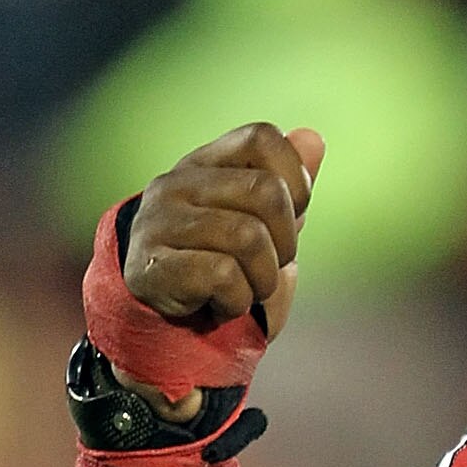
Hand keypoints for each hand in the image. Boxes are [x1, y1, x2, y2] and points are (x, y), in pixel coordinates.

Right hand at [118, 122, 323, 415]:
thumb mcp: (264, 229)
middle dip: (286, 242)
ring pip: (249, 238)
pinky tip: (221, 304)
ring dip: (263, 279)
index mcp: (207, 164)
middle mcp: (178, 182)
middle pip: (266, 192)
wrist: (170, 328)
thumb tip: (314, 138)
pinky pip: (224, 276)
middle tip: (268, 266)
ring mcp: (160, 220)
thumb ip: (287, 188)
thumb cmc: (223, 272)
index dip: (295, 180)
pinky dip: (237, 301)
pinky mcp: (152, 264)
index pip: (262, 138)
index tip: (291, 217)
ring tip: (245, 289)